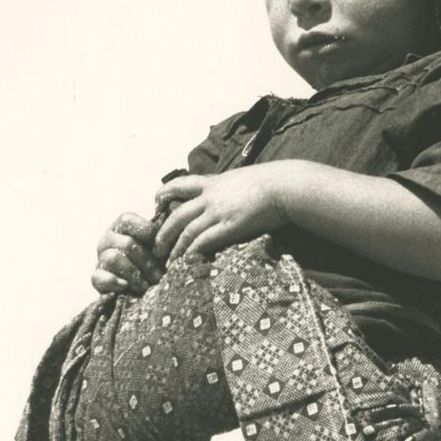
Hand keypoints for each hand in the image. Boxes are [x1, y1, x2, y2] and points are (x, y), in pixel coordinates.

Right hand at [91, 211, 163, 296]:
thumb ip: (163, 238)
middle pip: (125, 243)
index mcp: (122, 227)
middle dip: (146, 262)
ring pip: (112, 258)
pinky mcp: (96, 279)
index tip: (161, 249)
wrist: (147, 290)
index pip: (126, 220)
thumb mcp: (162, 249)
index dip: (146, 232)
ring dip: (134, 275)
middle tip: (159, 276)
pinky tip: (126, 286)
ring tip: (147, 286)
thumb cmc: (157, 264)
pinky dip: (113, 281)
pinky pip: (98, 277)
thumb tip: (168, 233)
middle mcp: (108, 240)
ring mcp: (100, 258)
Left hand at [153, 165, 299, 261]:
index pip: (180, 185)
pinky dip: (192, 251)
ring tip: (169, 261)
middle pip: (177, 215)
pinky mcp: (230, 226)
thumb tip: (224, 192)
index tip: (156, 202)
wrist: (284, 186)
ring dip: (175, 248)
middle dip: (163, 232)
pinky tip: (187, 261)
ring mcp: (218, 212)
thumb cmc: (269, 182)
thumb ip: (226, 187)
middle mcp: (210, 197)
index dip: (164, 194)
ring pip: (187, 231)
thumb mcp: (240, 178)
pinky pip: (204, 241)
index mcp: (212, 183)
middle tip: (156, 246)